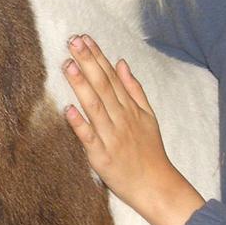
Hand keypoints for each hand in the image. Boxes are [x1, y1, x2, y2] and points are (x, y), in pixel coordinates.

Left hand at [62, 34, 204, 224]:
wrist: (156, 186)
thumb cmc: (149, 151)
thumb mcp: (148, 116)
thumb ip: (134, 89)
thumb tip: (121, 63)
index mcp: (130, 108)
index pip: (111, 77)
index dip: (97, 56)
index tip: (84, 38)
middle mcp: (121, 119)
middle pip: (103, 86)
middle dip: (88, 62)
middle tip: (73, 41)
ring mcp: (112, 137)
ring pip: (95, 107)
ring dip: (82, 85)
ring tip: (68, 65)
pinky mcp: (102, 157)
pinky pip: (90, 138)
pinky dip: (80, 124)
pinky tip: (68, 109)